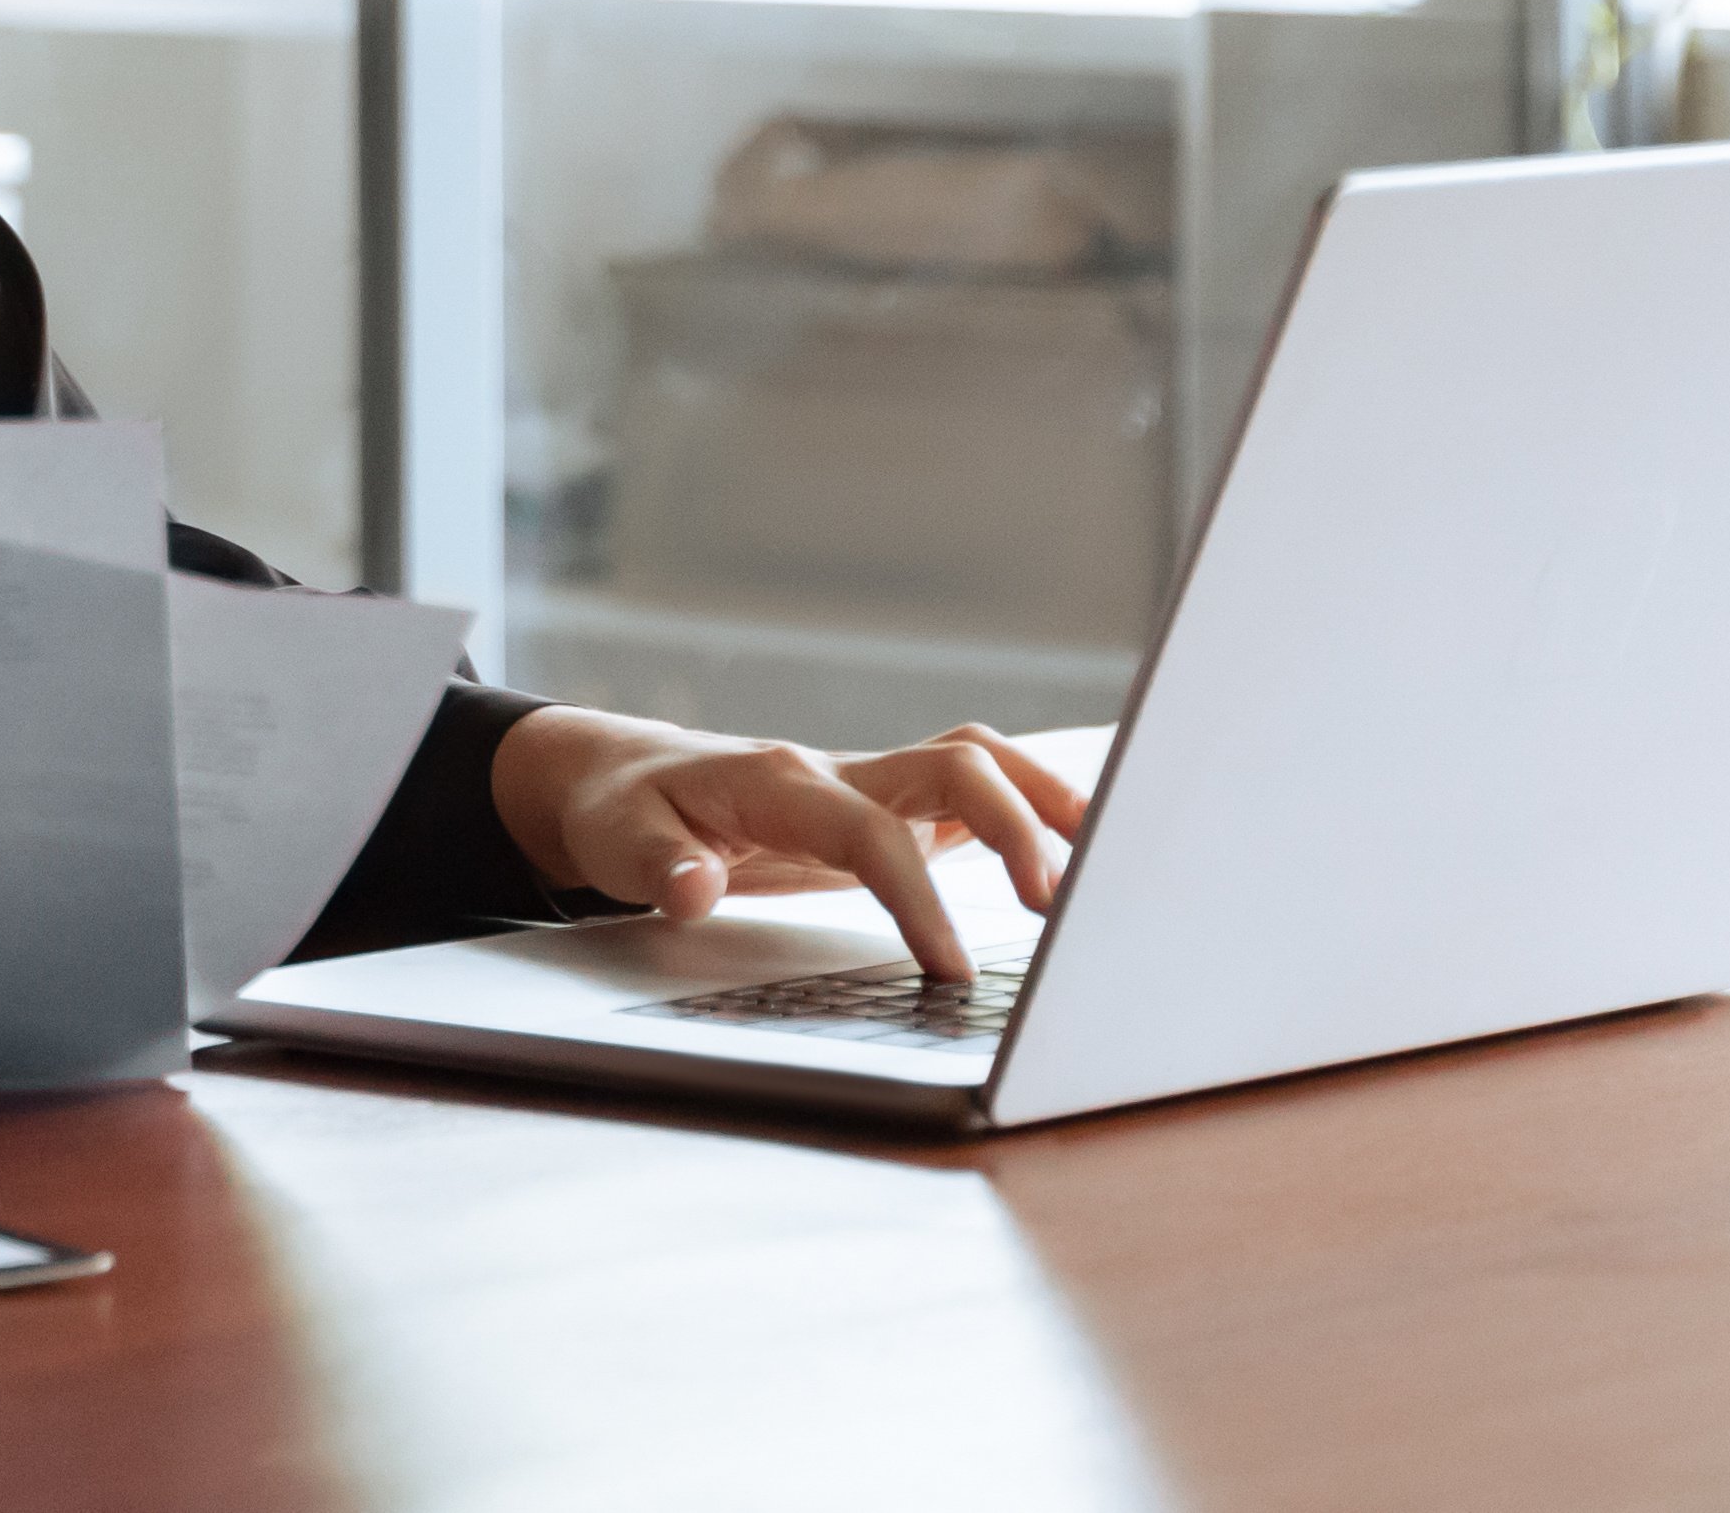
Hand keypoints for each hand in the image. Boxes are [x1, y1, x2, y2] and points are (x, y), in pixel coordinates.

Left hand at [488, 709, 1093, 980]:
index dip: (918, 895)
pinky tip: (1084, 839)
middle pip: (953, 767)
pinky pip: (973, 787)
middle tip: (1056, 912)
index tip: (951, 968)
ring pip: (977, 761)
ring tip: (1112, 857)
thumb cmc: (627, 813)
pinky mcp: (888, 802)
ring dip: (1045, 798)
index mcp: (781, 782)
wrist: (623, 775)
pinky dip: (1033, 802)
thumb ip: (658, 868)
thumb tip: (691, 891)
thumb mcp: (618, 843)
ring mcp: (871, 779)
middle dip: (1013, 829)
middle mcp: (840, 769)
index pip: (870, 831)